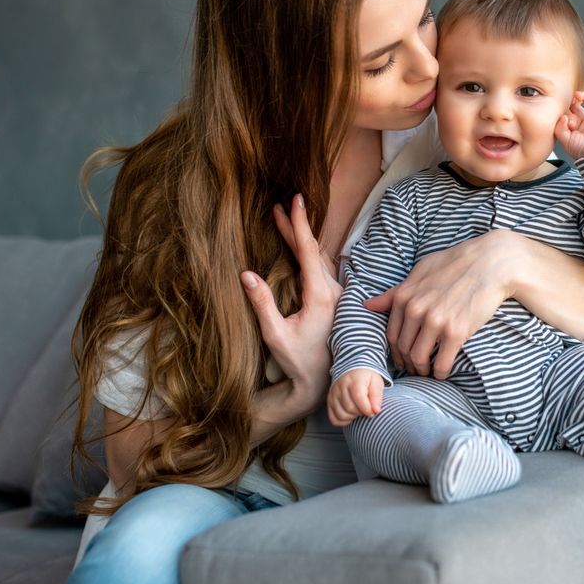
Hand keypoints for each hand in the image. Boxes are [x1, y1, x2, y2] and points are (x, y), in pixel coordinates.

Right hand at [240, 194, 341, 411]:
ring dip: (304, 239)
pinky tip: (302, 249)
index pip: (308, 250)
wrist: (323, 382)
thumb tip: (246, 274)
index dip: (299, 224)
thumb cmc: (298, 361)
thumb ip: (262, 304)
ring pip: (321, 258)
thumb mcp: (274, 334)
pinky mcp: (336, 300)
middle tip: (283, 205)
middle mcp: (334, 291)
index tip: (294, 202)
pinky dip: (311, 253)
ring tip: (287, 221)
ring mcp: (338, 295)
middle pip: (313, 250)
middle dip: (297, 227)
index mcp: (320, 295)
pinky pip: (324, 268)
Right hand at [327, 369, 385, 426]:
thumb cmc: (366, 379)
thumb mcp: (376, 383)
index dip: (367, 409)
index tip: (373, 411)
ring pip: (342, 415)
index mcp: (354, 380)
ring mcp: (333, 394)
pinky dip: (343, 421)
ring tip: (358, 410)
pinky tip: (350, 415)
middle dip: (361, 412)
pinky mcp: (329, 401)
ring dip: (352, 417)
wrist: (354, 371)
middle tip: (366, 408)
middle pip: (350, 408)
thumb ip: (377, 396)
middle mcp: (341, 387)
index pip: (359, 399)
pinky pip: (334, 418)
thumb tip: (376, 410)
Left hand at [363, 229, 524, 377]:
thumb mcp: (420, 271)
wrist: (490, 263)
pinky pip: (442, 363)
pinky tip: (442, 373)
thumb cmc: (455, 263)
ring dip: (422, 370)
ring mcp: (435, 321)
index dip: (396, 351)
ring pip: (419, 358)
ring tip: (428, 372)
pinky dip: (440, 373)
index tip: (403, 357)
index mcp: (404, 296)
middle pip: (403, 348)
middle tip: (415, 369)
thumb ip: (394, 291)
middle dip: (407, 363)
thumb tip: (368, 305)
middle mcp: (415, 309)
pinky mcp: (456, 332)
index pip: (391, 334)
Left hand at [554, 90, 583, 159]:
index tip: (565, 118)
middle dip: (573, 100)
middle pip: (578, 104)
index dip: (566, 111)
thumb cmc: (582, 151)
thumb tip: (563, 116)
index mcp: (576, 126)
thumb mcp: (566, 140)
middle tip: (569, 98)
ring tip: (578, 95)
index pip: (569, 112)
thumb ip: (559, 128)